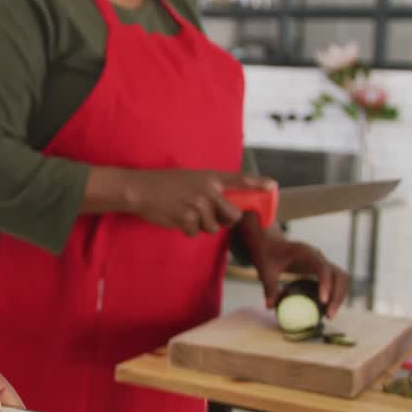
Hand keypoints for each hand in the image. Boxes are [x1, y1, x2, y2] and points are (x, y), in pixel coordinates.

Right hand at [125, 169, 275, 236]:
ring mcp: (197, 205)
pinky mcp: (186, 219)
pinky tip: (175, 218)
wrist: (139, 189)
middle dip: (225, 220)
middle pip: (232, 215)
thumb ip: (209, 189)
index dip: (257, 184)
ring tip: (185, 213)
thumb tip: (224, 207)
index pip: (239, 180)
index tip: (273, 186)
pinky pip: (194, 233)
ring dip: (201, 226)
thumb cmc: (163, 183)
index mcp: (209, 178)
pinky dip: (186, 229)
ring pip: (213, 228)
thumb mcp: (190, 178)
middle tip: (211, 217)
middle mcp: (207, 191)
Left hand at [241, 216, 349, 318]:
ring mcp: (321, 262)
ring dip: (339, 296)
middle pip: (339, 275)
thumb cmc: (266, 253)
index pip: (322, 267)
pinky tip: (324, 308)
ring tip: (329, 315)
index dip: (326, 283)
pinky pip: (334, 282)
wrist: (269, 242)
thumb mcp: (265, 270)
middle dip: (338, 295)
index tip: (323, 301)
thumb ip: (269, 287)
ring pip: (340, 279)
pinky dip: (333, 294)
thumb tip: (270, 307)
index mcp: (305, 253)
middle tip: (329, 315)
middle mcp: (318, 256)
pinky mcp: (321, 269)